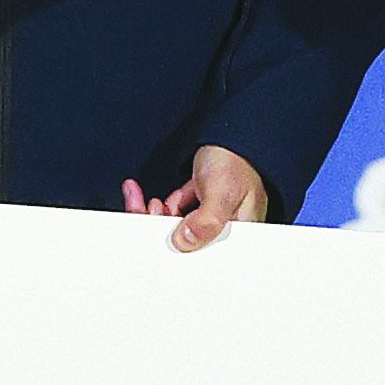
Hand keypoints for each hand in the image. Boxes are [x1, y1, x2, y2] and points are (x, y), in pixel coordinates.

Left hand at [120, 146, 266, 251]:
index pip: (205, 253)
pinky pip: (176, 211)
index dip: (178, 250)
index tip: (156, 239)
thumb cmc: (239, 161)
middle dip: (160, 227)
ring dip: (157, 214)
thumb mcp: (222, 194)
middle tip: (145, 213)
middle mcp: (224, 229)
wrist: (231, 131)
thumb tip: (184, 240)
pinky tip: (154, 200)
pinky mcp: (200, 204)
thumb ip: (205, 221)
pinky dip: (164, 206)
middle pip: (187, 240)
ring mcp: (210, 217)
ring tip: (145, 201)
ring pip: (177, 226)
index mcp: (238, 234)